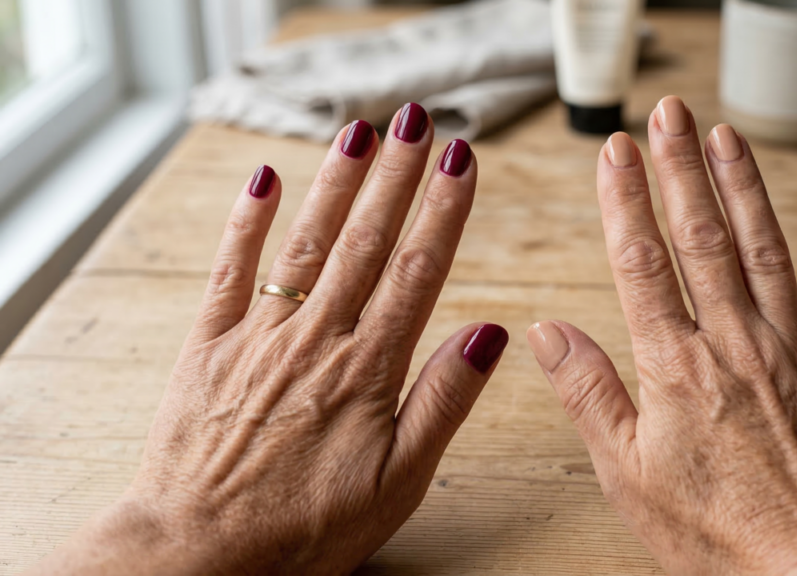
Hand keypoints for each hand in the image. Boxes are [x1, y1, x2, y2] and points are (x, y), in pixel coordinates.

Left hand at [30, 105, 508, 575]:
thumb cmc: (302, 529)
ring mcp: (259, 336)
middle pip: (364, 241)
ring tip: (360, 132)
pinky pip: (230, 270)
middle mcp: (316, 339)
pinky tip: (265, 179)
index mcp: (366, 371)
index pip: (417, 271)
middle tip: (416, 120)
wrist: (196, 552)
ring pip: (307, 244)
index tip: (461, 161)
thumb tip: (487, 334)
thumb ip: (442, 402)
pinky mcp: (210, 345)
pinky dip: (247, 221)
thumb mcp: (396, 483)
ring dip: (335, 183)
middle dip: (394, 175)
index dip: (443, 211)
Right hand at [527, 97, 796, 575]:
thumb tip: (544, 332)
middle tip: (669, 114)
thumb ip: (588, 394)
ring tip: (725, 136)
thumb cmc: (720, 536)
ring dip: (744, 185)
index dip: (625, 201)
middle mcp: (736, 344)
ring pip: (764, 248)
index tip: (616, 152)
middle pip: (701, 236)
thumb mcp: (629, 475)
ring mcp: (795, 349)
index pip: (642, 262)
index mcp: (676, 368)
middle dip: (681, 167)